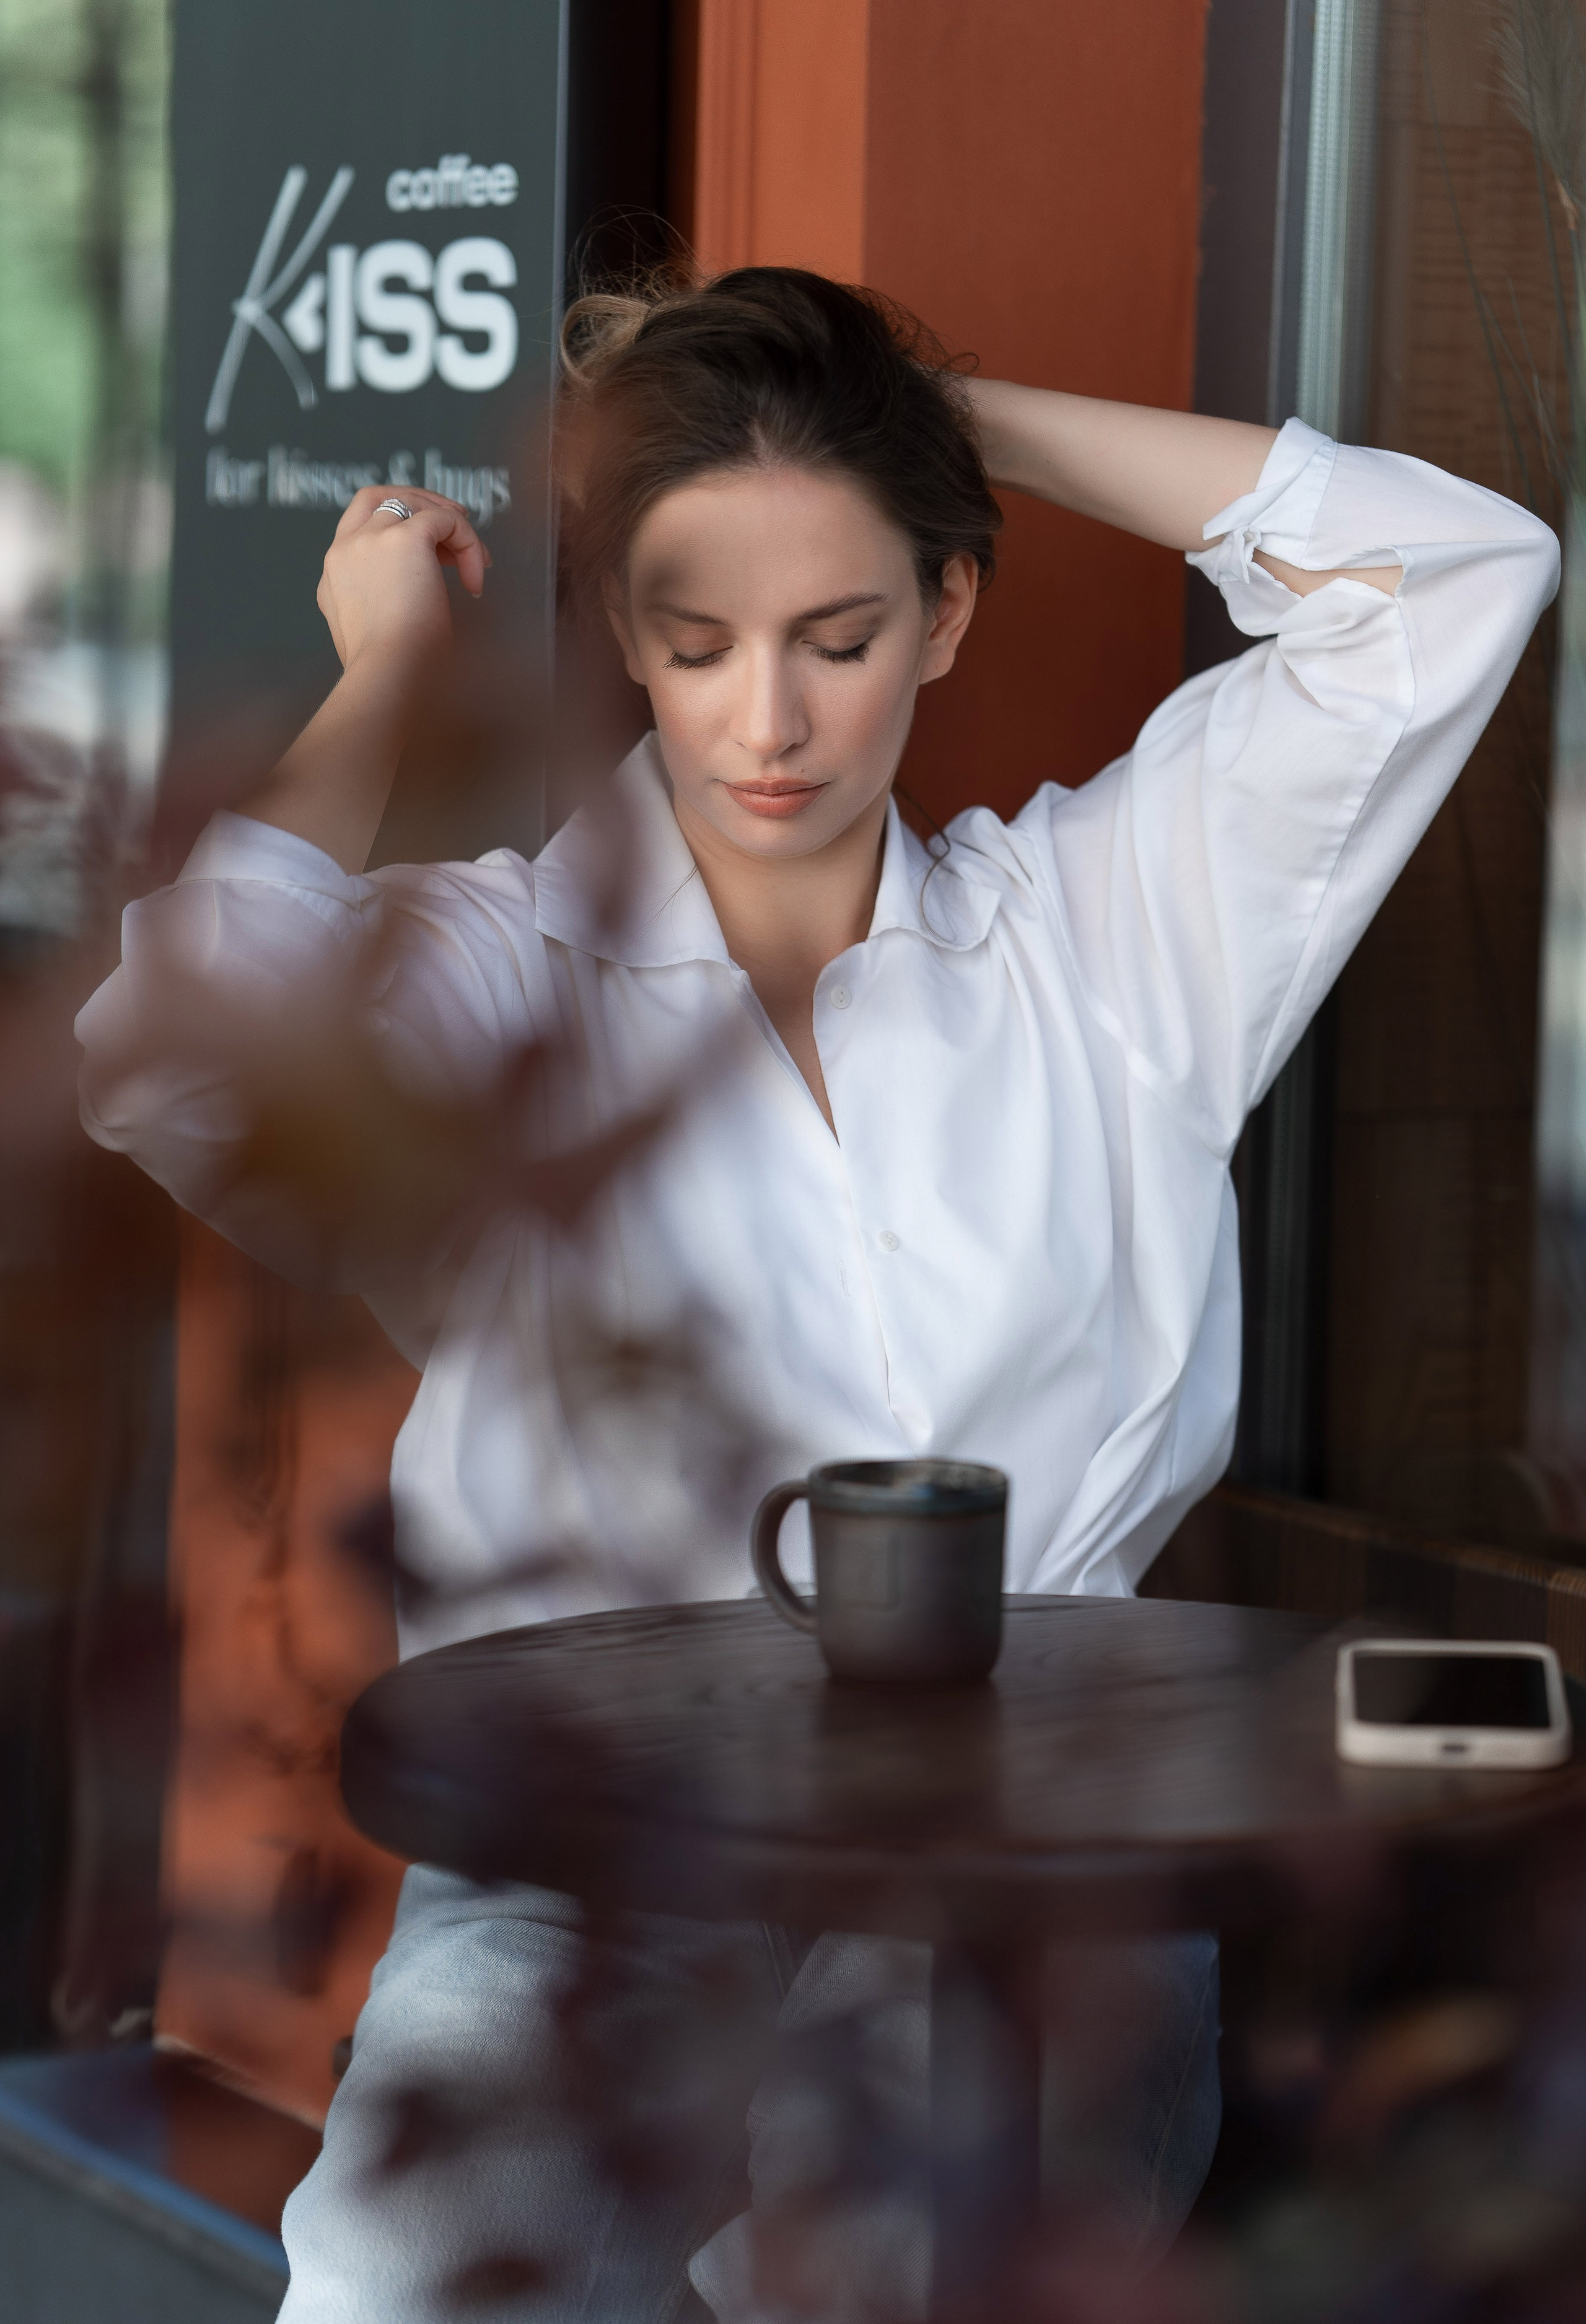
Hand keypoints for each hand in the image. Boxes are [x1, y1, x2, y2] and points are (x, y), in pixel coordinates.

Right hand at [315, 487, 491, 678]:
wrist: (388, 677)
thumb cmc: (391, 674)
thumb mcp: (374, 637)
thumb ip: (380, 611)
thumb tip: (413, 603)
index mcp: (334, 577)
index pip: (360, 528)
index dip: (400, 530)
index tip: (433, 554)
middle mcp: (344, 551)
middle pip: (377, 498)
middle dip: (419, 504)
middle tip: (456, 525)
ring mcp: (370, 539)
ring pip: (412, 501)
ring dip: (449, 520)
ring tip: (476, 556)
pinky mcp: (404, 538)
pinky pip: (445, 519)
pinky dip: (469, 541)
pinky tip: (475, 579)